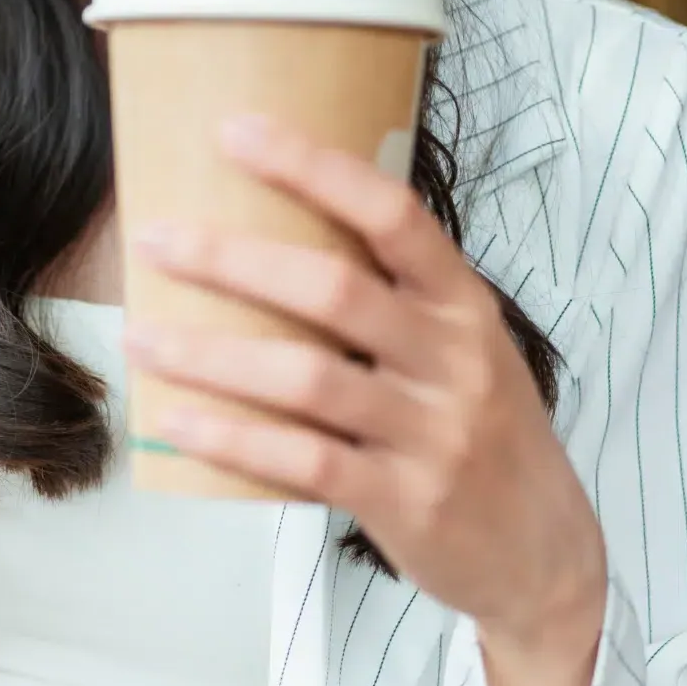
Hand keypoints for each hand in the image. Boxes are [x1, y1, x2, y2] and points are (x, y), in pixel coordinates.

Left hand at [123, 116, 605, 661]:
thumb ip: (390, 299)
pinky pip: (305, 459)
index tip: (236, 131)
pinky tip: (177, 422)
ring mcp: (432, 433)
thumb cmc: (479, 432)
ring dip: (210, 353)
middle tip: (153, 239)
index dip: (314, 169)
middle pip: (334, 289)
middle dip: (233, 260)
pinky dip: (234, 439)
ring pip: (307, 377)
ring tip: (140, 337)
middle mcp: (453, 359)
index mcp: (463, 305)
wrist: (546, 554)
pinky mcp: (405, 501)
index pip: (392, 215)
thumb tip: (262, 240)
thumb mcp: (460, 350)